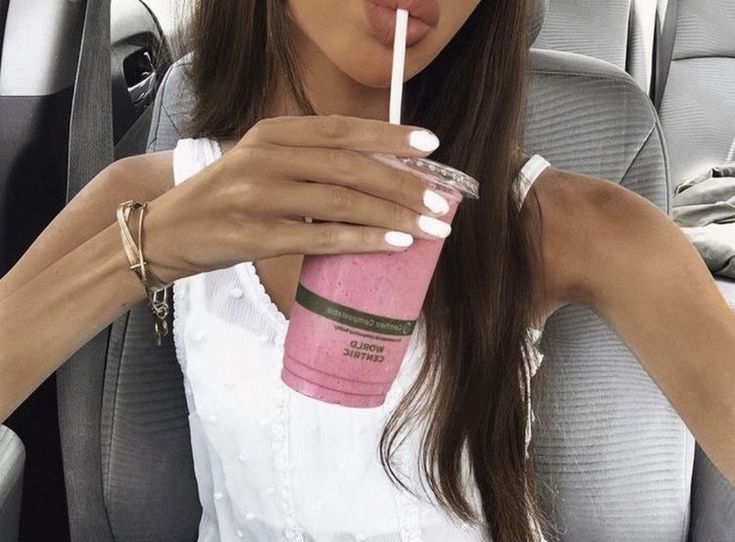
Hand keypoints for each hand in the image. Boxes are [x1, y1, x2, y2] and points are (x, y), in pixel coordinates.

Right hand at [143, 115, 453, 282]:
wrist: (166, 232)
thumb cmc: (224, 200)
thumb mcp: (261, 164)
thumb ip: (308, 161)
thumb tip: (377, 173)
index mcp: (271, 134)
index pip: (341, 129)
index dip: (390, 135)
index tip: (431, 144)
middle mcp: (266, 158)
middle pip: (349, 165)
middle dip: (402, 182)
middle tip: (440, 199)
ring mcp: (259, 197)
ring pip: (341, 201)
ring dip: (393, 214)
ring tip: (430, 226)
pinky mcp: (255, 236)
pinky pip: (320, 237)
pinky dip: (362, 239)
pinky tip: (393, 243)